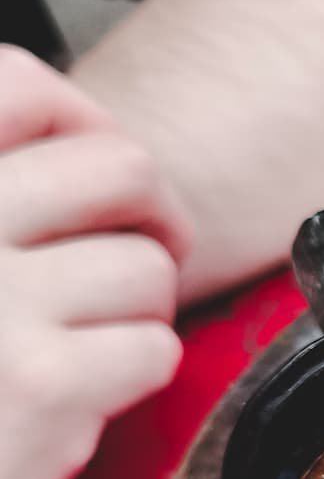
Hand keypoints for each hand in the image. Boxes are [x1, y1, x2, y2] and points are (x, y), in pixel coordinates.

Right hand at [0, 46, 193, 478]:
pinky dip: (134, 375)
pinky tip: (79, 396)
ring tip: (82, 343)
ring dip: (137, 310)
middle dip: (152, 218)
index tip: (90, 171)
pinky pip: (153, 348)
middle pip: (123, 167)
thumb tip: (72, 137)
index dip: (80, 119)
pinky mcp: (41, 386)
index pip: (16, 81)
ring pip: (148, 266)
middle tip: (137, 256)